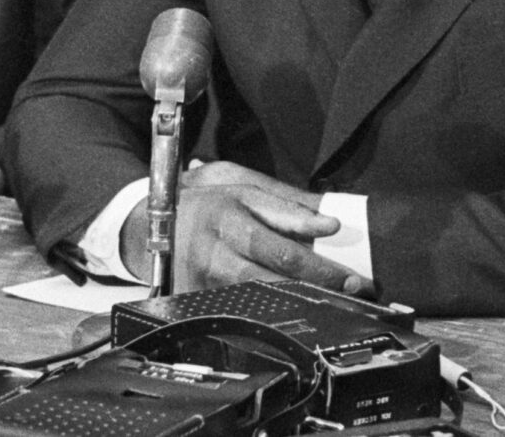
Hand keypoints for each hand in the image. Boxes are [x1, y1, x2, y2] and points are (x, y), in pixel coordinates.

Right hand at [120, 161, 365, 294]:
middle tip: (353, 292)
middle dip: (318, 289)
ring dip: (300, 304)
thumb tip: (329, 224)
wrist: (151, 226)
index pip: (283, 252)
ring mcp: (206, 285)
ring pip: (261, 302)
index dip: (319, 267)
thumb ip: (287, 208)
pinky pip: (242, 311)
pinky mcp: (200, 304)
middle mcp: (217, 257)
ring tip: (332, 302)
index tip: (350, 277)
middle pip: (275, 283)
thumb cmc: (205, 205)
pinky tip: (295, 310)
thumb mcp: (244, 191)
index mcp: (230, 223)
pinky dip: (272, 312)